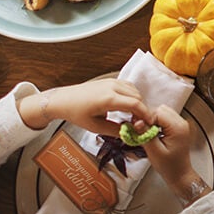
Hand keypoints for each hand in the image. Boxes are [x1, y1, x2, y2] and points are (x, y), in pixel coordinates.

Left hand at [17, 80, 152, 135]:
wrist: (64, 100)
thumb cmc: (76, 113)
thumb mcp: (96, 127)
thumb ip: (115, 130)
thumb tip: (130, 133)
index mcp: (109, 99)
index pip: (136, 104)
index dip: (146, 114)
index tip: (149, 123)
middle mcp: (112, 87)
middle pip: (137, 97)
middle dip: (142, 110)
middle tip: (139, 123)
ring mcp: (111, 81)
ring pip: (134, 90)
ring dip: (138, 102)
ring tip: (133, 116)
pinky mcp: (110, 80)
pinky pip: (128, 86)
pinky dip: (132, 95)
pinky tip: (127, 106)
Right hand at [143, 105, 204, 198]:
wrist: (180, 174)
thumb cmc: (170, 166)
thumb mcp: (155, 152)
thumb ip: (146, 135)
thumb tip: (136, 122)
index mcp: (178, 127)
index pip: (157, 113)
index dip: (144, 118)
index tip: (135, 126)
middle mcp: (181, 123)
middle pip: (160, 110)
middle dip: (148, 118)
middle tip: (139, 129)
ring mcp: (180, 124)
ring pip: (162, 112)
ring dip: (151, 120)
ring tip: (145, 132)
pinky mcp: (177, 127)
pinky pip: (164, 118)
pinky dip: (156, 123)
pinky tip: (152, 133)